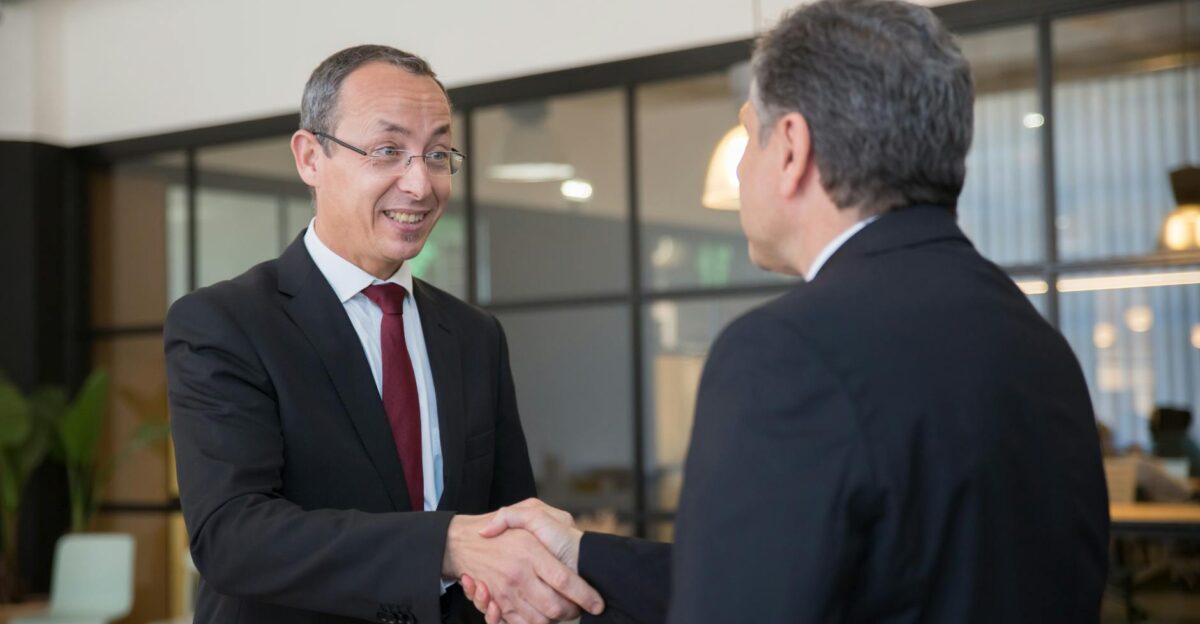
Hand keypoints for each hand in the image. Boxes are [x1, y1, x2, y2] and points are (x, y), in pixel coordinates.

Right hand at [443, 512, 601, 623]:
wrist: (462, 542)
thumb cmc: (501, 529)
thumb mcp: (527, 510)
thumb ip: (545, 516)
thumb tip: (568, 526)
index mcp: (530, 552)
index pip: (564, 580)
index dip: (584, 595)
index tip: (597, 603)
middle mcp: (519, 575)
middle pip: (554, 607)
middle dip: (572, 612)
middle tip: (580, 607)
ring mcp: (507, 592)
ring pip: (540, 620)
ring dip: (554, 619)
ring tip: (563, 610)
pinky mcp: (498, 604)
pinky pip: (520, 623)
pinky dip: (534, 623)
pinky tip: (542, 615)